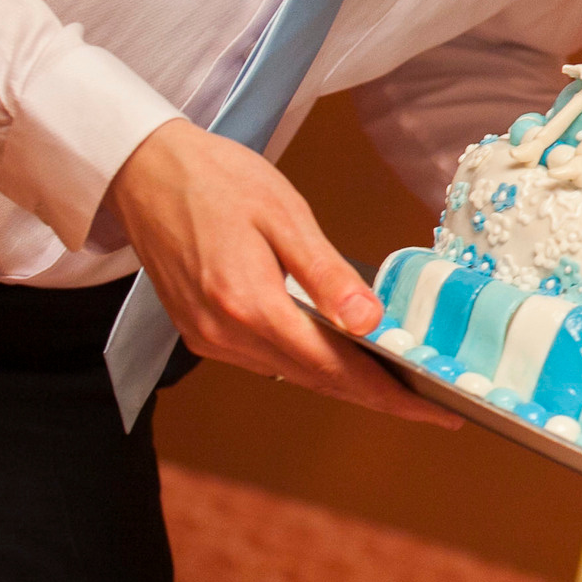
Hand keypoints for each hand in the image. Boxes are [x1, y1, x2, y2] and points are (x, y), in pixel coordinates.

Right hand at [105, 118, 459, 427]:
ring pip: (291, 374)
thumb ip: (327, 274)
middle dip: (377, 396)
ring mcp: (207, 338)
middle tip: (433, 406)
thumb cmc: (218, 180)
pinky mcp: (200, 332)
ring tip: (398, 382)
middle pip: (316, 379)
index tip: (435, 411)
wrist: (145, 171)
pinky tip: (340, 355)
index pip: (333, 367)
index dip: (388, 393)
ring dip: (344, 382)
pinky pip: (266, 360)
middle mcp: (224, 333)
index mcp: (248, 303)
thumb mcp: (285, 215)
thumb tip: (370, 322)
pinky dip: (308, 363)